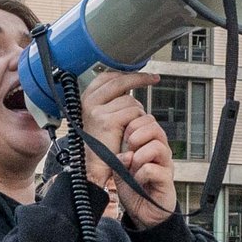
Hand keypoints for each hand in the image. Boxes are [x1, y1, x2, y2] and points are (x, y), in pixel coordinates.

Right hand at [80, 71, 157, 185]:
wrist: (96, 168)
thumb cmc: (102, 145)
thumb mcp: (104, 117)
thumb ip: (112, 100)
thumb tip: (129, 81)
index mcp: (86, 99)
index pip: (107, 77)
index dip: (126, 73)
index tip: (141, 73)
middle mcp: (88, 103)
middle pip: (119, 81)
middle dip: (139, 78)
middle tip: (155, 78)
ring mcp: (97, 111)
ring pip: (130, 101)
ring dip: (137, 112)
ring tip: (130, 127)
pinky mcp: (107, 121)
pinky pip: (133, 113)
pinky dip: (137, 121)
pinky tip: (131, 132)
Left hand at [115, 113, 177, 228]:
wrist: (144, 214)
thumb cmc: (134, 189)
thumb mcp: (120, 171)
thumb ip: (120, 159)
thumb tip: (124, 153)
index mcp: (150, 145)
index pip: (149, 122)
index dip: (135, 125)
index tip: (124, 137)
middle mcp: (161, 152)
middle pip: (156, 128)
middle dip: (137, 135)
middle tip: (129, 148)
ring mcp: (165, 165)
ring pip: (157, 146)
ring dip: (139, 156)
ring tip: (132, 167)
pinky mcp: (167, 180)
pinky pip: (153, 169)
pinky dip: (140, 174)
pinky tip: (137, 182)